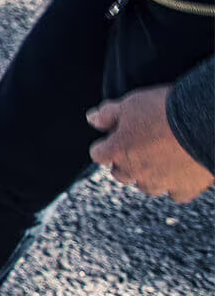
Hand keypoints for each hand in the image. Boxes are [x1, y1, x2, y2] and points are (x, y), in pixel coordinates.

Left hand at [87, 85, 213, 202]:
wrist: (206, 123)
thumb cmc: (166, 110)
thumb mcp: (132, 103)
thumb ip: (108, 113)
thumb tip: (92, 118)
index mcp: (117, 150)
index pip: (99, 154)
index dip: (106, 144)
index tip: (116, 137)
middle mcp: (134, 171)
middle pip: (120, 173)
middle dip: (126, 162)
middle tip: (141, 146)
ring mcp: (158, 182)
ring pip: (146, 185)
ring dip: (149, 175)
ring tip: (162, 158)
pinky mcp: (183, 189)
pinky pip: (175, 193)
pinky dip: (177, 184)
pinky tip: (183, 171)